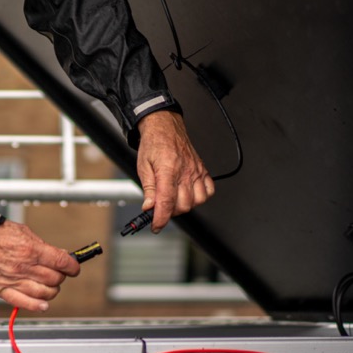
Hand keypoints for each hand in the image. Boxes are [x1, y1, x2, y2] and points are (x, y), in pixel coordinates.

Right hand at [0, 221, 80, 311]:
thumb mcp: (23, 232)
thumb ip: (43, 245)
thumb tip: (60, 255)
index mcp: (32, 250)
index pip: (62, 262)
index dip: (73, 266)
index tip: (73, 267)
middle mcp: (25, 266)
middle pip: (56, 279)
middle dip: (60, 276)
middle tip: (57, 273)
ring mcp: (15, 280)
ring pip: (45, 293)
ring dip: (51, 290)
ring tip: (48, 285)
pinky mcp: (4, 290)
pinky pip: (25, 303)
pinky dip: (37, 305)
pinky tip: (42, 304)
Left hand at [136, 110, 213, 233]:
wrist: (164, 126)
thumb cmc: (154, 143)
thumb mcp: (143, 166)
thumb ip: (148, 189)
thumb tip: (149, 207)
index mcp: (168, 169)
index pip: (166, 202)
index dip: (161, 219)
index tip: (156, 226)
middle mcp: (185, 171)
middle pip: (183, 205)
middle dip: (170, 212)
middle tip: (160, 207)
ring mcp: (196, 170)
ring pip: (197, 201)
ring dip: (185, 206)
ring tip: (174, 200)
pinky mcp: (203, 169)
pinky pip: (209, 191)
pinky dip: (201, 197)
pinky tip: (189, 194)